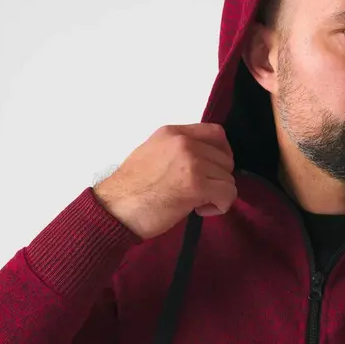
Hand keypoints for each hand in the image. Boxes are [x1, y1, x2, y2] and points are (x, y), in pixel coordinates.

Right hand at [93, 123, 236, 239]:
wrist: (115, 209)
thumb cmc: (132, 189)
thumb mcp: (154, 153)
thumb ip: (180, 150)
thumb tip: (208, 161)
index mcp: (173, 133)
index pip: (216, 133)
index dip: (223, 154)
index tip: (215, 170)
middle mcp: (184, 143)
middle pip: (226, 159)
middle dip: (218, 179)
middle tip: (199, 193)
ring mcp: (191, 162)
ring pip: (229, 179)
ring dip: (218, 195)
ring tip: (195, 203)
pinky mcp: (196, 185)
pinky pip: (228, 194)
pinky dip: (220, 206)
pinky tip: (200, 210)